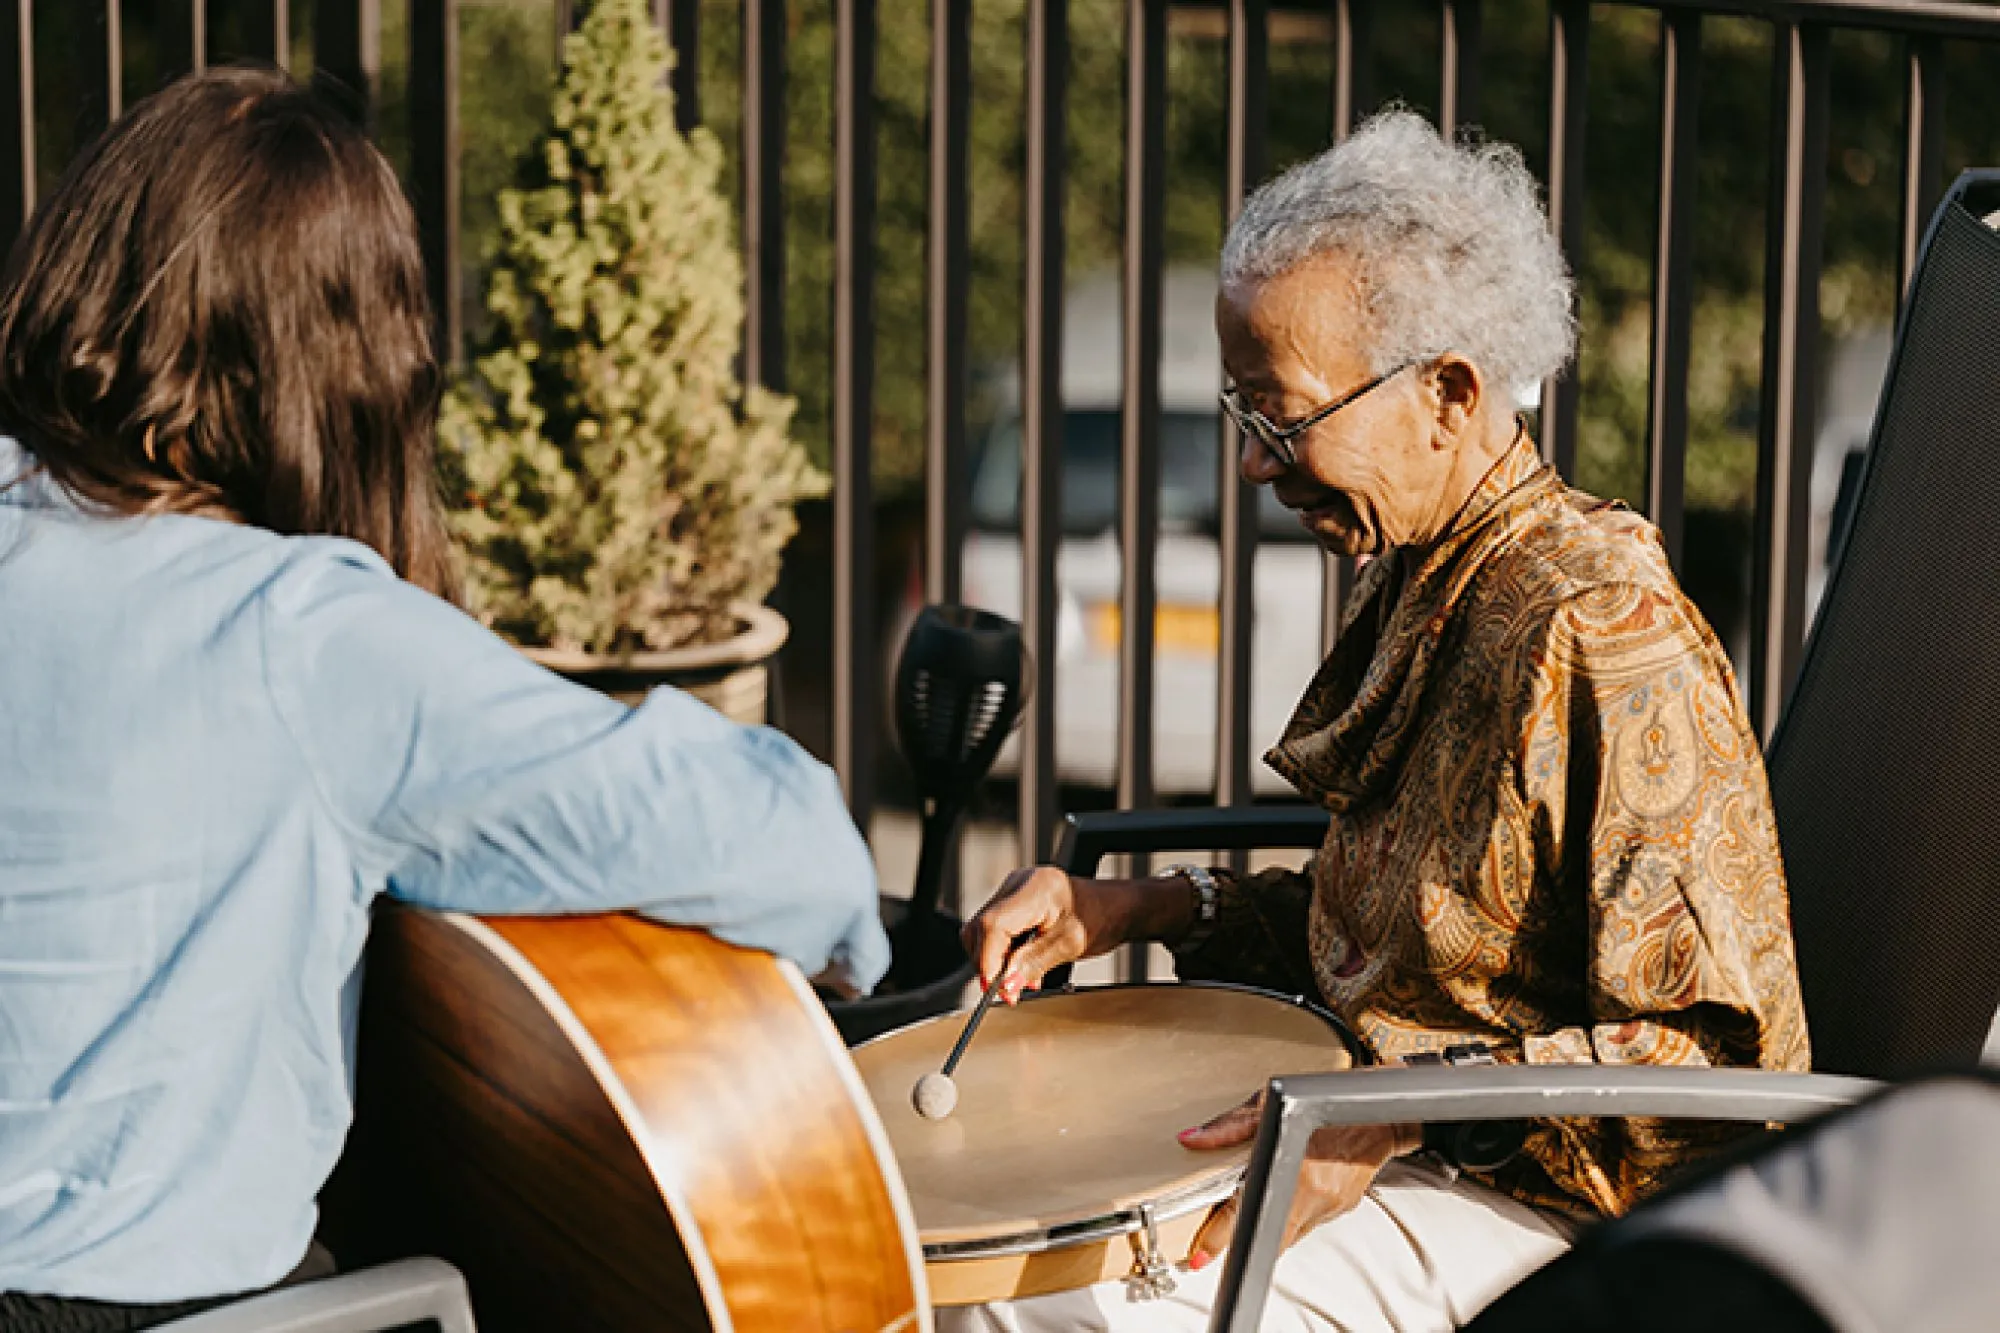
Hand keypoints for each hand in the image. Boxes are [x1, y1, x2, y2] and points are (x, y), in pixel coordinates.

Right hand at [961, 867, 1184, 999]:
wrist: (1116, 908)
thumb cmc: (1102, 919)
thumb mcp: (1069, 946)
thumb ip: (1032, 964)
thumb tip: (1004, 985)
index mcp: (1036, 889)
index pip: (992, 925)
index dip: (988, 960)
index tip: (995, 988)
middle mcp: (1019, 883)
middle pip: (981, 927)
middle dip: (990, 964)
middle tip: (1010, 991)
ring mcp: (1014, 890)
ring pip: (983, 930)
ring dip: (997, 960)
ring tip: (1023, 978)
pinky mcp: (1014, 900)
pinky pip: (994, 928)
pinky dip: (1003, 952)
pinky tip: (1022, 964)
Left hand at [1177, 1092, 1416, 1269]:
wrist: (1380, 1114)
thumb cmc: (1327, 1101)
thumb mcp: (1269, 1102)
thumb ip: (1230, 1126)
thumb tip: (1192, 1140)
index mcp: (1292, 1168)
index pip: (1248, 1213)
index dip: (1221, 1237)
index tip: (1201, 1255)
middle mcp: (1313, 1195)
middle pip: (1268, 1235)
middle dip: (1244, 1238)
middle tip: (1221, 1239)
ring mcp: (1330, 1207)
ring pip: (1288, 1232)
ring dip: (1270, 1225)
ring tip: (1262, 1203)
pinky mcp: (1341, 1209)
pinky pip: (1308, 1222)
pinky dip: (1293, 1213)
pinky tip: (1293, 1191)